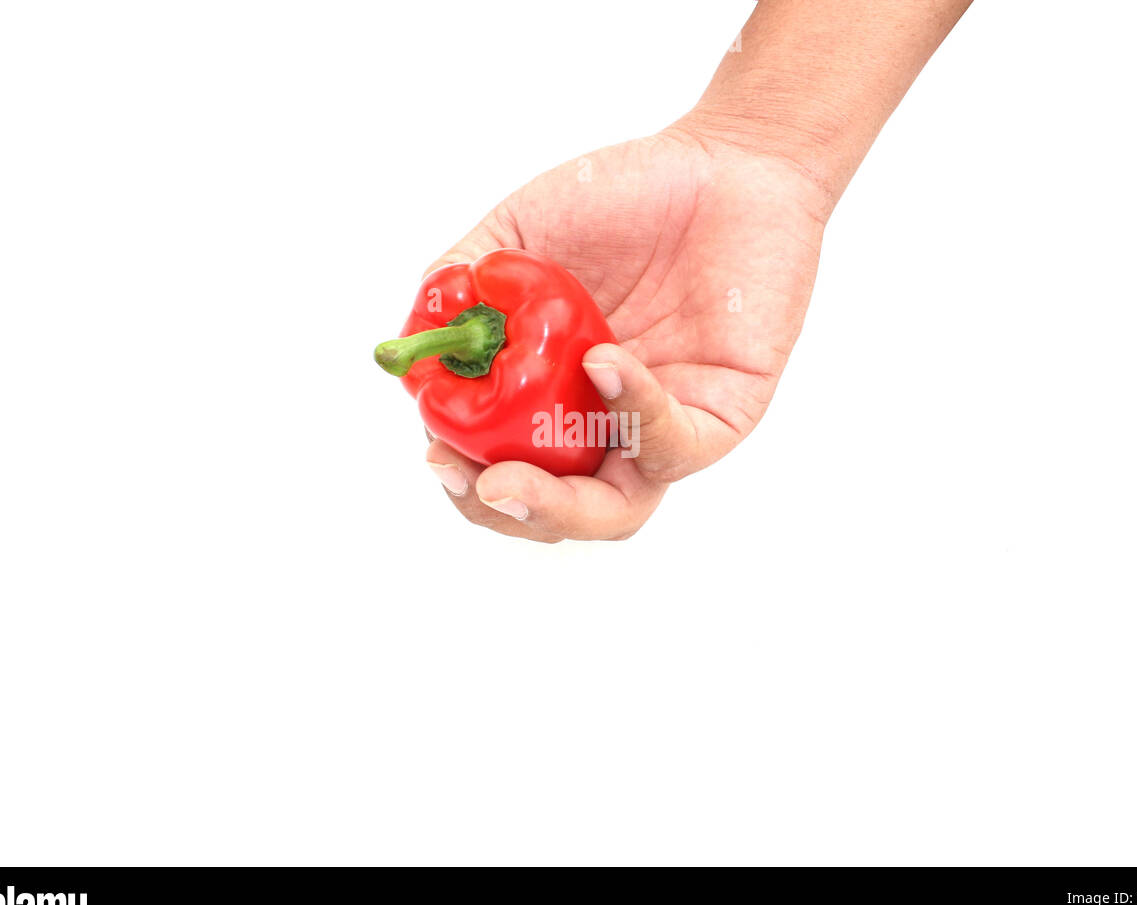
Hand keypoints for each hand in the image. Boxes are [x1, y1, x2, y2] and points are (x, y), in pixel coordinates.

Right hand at [423, 123, 829, 540]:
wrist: (726, 160)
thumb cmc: (624, 197)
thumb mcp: (518, 232)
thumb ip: (460, 279)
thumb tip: (410, 346)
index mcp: (553, 397)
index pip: (504, 467)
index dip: (467, 478)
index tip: (435, 452)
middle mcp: (606, 425)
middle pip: (556, 512)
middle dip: (506, 510)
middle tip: (473, 482)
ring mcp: (662, 426)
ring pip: (616, 510)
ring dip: (556, 507)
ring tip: (508, 479)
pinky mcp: (721, 415)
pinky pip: (673, 447)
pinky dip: (631, 414)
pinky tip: (599, 362)